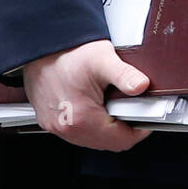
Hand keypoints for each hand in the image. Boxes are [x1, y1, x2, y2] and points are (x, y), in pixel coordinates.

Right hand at [23, 39, 152, 149]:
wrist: (42, 45)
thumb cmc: (68, 51)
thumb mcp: (102, 59)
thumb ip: (125, 76)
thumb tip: (142, 87)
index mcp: (81, 118)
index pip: (120, 140)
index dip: (138, 129)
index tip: (145, 116)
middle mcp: (65, 128)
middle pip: (106, 142)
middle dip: (122, 127)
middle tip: (129, 106)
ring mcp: (55, 126)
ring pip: (91, 139)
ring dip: (105, 126)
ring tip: (110, 102)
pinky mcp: (49, 121)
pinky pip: (76, 132)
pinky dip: (89, 123)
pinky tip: (93, 104)